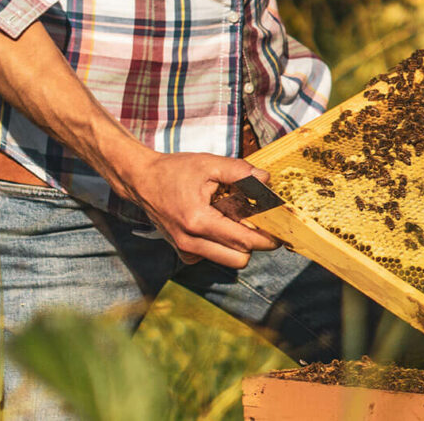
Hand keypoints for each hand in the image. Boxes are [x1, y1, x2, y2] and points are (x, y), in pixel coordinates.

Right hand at [123, 149, 279, 267]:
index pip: (243, 241)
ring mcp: (185, 250)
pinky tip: (217, 221)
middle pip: (238, 259)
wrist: (143, 181)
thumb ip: (240, 172)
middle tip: (258, 223)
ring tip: (236, 218)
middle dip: (253, 244)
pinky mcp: (182, 252)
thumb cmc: (175, 170)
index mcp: (198, 221)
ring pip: (226, 260)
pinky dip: (220, 244)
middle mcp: (190, 242)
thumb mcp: (209, 164)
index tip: (280, 232)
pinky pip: (212, 256)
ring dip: (237, 244)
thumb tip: (266, 180)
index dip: (266, 238)